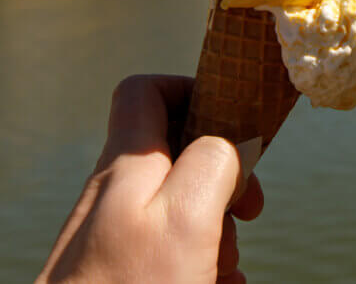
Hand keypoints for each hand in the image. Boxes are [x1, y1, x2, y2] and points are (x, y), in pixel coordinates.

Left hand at [37, 75, 263, 283]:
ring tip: (226, 269)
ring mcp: (110, 240)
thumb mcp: (188, 213)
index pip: (146, 90)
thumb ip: (212, 160)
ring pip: (177, 214)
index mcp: (127, 165)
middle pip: (176, 158)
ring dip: (214, 235)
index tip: (233, 126)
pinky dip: (198, 267)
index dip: (192, 91)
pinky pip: (166, 257)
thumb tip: (226, 145)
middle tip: (244, 218)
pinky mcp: (116, 277)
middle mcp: (113, 196)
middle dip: (221, 183)